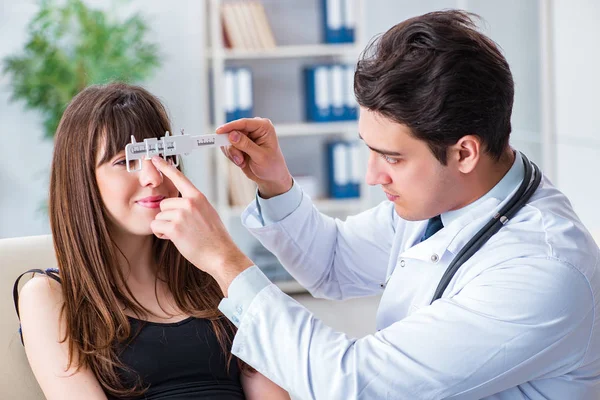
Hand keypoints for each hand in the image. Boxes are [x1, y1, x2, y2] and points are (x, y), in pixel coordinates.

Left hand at [149, 156, 253, 294]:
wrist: (221, 254)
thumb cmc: (215, 238)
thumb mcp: (208, 213)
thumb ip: (193, 205)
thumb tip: (179, 205)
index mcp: (198, 197)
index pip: (179, 177)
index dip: (165, 167)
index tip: (154, 158)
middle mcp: (189, 202)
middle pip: (164, 203)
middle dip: (168, 216)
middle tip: (182, 227)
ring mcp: (181, 214)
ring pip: (159, 215)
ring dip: (165, 226)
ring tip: (182, 234)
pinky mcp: (174, 228)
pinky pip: (156, 226)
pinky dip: (161, 234)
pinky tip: (175, 239)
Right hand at [217, 117, 292, 198]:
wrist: (270, 178)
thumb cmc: (272, 166)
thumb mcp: (260, 156)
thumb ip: (246, 145)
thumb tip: (232, 135)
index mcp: (263, 127)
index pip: (244, 123)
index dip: (230, 126)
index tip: (219, 132)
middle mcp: (254, 129)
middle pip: (233, 131)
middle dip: (233, 146)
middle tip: (238, 159)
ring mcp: (245, 136)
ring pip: (228, 140)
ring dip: (233, 153)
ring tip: (242, 162)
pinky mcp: (239, 144)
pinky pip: (227, 147)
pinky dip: (231, 156)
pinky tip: (241, 162)